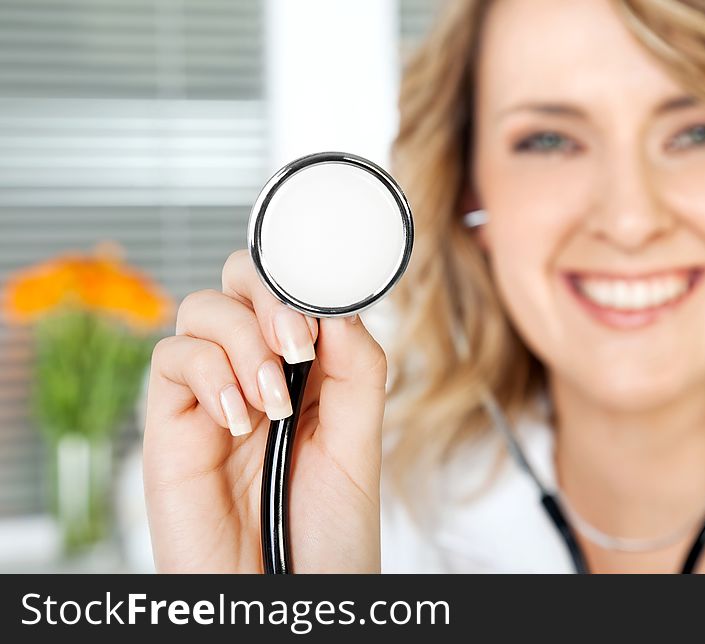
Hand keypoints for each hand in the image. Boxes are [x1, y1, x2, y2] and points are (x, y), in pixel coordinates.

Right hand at [143, 249, 386, 572]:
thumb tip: (334, 309)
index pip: (291, 293)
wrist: (290, 596)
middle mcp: (255, 374)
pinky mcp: (171, 425)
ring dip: (244, 343)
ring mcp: (211, 396)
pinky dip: (208, 374)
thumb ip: (355, 371)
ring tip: (271, 404)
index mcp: (306, 373)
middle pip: (239, 285)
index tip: (323, 304)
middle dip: (268, 297)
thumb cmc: (328, 533)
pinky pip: (171, 360)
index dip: (301, 281)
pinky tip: (237, 420)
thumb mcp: (360, 444)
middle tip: (297, 343)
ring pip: (202, 311)